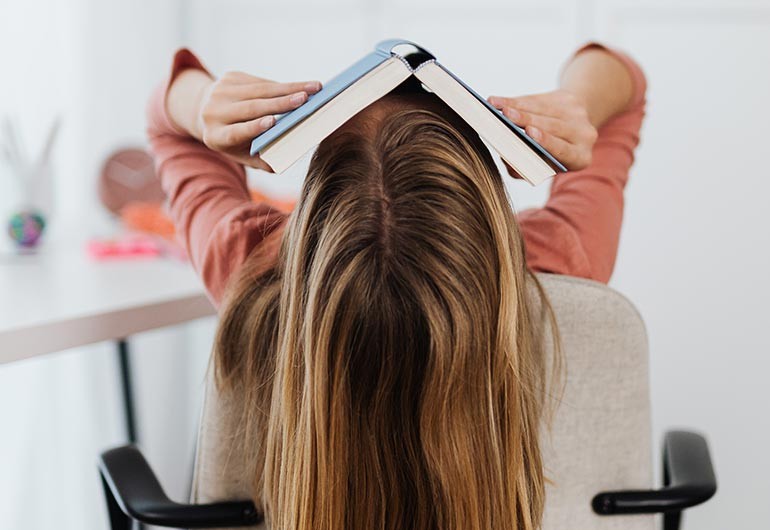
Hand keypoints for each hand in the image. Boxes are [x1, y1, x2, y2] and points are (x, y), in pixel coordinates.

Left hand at [197, 71, 321, 169]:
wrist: (207, 112)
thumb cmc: (233, 140)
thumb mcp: (242, 154)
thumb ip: (261, 160)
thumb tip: (284, 159)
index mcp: (216, 136)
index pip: (236, 132)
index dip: (254, 127)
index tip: (273, 122)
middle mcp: (214, 112)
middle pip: (251, 107)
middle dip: (281, 103)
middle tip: (305, 100)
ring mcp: (221, 91)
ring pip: (260, 90)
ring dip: (289, 89)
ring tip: (312, 89)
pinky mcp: (230, 77)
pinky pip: (261, 82)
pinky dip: (282, 86)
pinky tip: (301, 86)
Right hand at [487, 90, 597, 174]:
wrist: (573, 132)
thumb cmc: (550, 157)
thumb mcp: (542, 167)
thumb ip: (525, 170)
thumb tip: (507, 160)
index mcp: (580, 158)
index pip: (563, 149)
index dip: (546, 140)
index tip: (529, 132)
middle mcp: (583, 135)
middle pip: (553, 126)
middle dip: (527, 119)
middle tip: (507, 116)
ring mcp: (577, 115)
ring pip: (544, 110)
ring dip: (519, 108)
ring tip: (500, 108)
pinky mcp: (567, 99)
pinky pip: (539, 100)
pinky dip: (517, 101)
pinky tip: (501, 102)